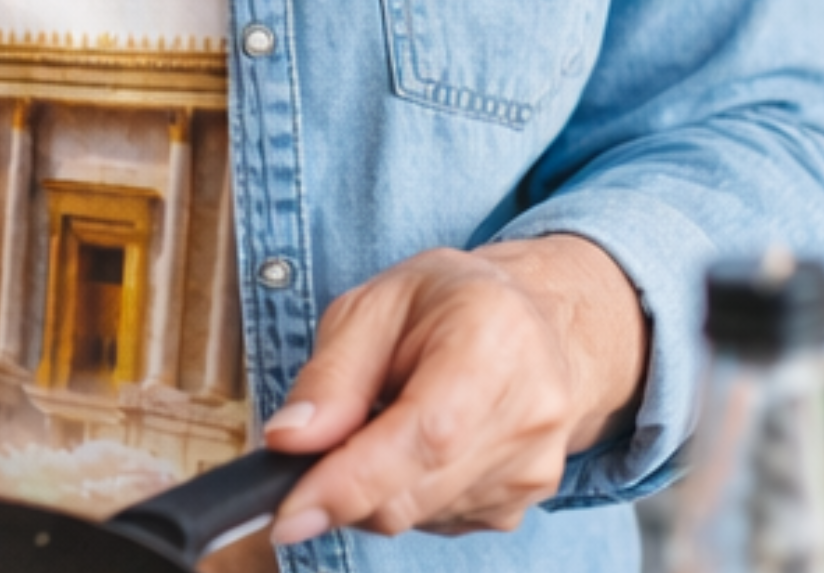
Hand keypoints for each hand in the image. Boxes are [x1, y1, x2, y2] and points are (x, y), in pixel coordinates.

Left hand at [262, 237, 648, 546]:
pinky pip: (436, 523)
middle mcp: (529, 411)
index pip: (426, 434)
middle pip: (416, 491)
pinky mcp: (522, 505)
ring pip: (417, 516)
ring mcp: (533, 468)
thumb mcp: (374, 303)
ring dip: (372, 487)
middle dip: (342, 487)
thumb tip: (288, 441)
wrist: (536, 321)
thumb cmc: (448, 302)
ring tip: (380, 416)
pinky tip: (411, 442)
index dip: (352, 481)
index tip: (290, 510)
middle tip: (309, 448)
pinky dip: (403, 494)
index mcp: (493, 339)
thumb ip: (331, 374)